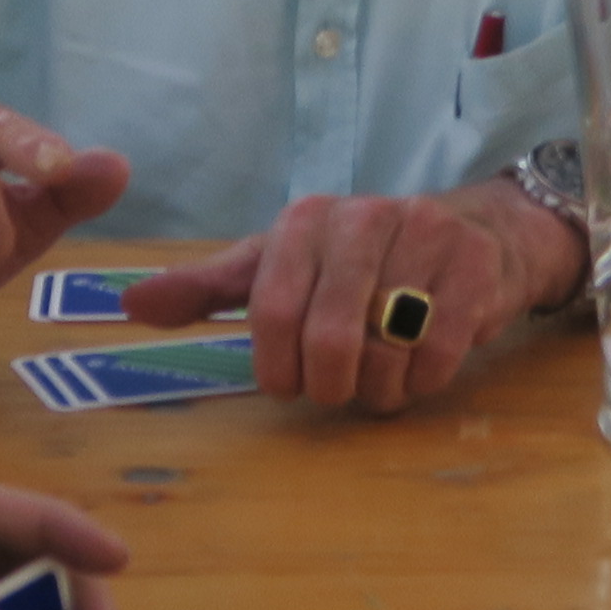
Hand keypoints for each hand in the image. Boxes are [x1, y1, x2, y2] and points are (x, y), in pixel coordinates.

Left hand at [117, 183, 570, 415]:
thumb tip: (131, 304)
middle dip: (331, 387)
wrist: (480, 234)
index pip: (271, 310)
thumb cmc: (365, 263)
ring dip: (380, 389)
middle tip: (338, 393)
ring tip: (382, 381)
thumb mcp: (282, 267)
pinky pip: (438, 354)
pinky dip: (423, 382)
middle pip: (331, 338)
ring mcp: (425, 236)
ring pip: (386, 351)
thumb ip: (210, 289)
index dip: (277, 368)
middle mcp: (363, 217)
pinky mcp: (475, 266)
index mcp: (305, 220)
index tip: (287, 386)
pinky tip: (420, 371)